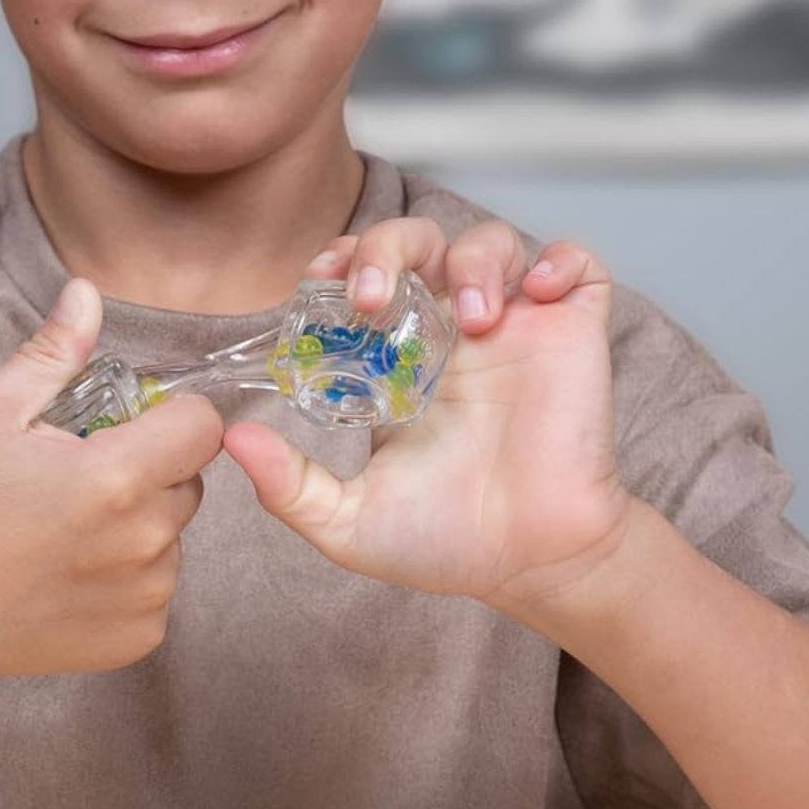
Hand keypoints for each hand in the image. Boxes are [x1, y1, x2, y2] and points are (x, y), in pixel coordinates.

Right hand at [0, 276, 223, 682]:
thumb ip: (53, 351)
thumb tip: (87, 291)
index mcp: (116, 477)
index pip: (203, 427)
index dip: (170, 416)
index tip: (128, 425)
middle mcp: (144, 541)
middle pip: (189, 481)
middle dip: (150, 470)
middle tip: (80, 478)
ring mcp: (145, 595)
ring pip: (173, 537)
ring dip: (140, 526)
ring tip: (69, 530)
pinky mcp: (138, 637)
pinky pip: (158, 588)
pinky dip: (128, 578)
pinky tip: (71, 574)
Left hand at [219, 217, 630, 619]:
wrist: (532, 566)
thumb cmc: (446, 544)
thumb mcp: (348, 521)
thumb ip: (289, 485)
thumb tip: (233, 439)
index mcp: (398, 361)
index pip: (363, 276)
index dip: (340, 261)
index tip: (317, 281)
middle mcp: (452, 333)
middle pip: (416, 242)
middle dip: (385, 247)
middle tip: (371, 296)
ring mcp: (515, 329)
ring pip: (489, 242)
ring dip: (472, 259)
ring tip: (473, 318)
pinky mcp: (572, 334)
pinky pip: (576, 266)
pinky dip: (556, 261)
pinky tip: (535, 296)